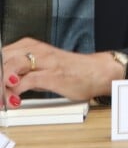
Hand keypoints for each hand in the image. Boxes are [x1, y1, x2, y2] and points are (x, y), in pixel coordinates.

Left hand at [1, 38, 119, 107]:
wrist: (97, 72)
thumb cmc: (71, 71)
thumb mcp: (40, 67)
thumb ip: (21, 73)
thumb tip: (3, 86)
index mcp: (31, 46)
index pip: (1, 54)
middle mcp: (37, 50)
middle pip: (2, 59)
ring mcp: (45, 61)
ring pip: (10, 68)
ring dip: (1, 87)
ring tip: (1, 101)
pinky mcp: (53, 75)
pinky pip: (27, 81)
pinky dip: (15, 92)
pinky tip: (15, 101)